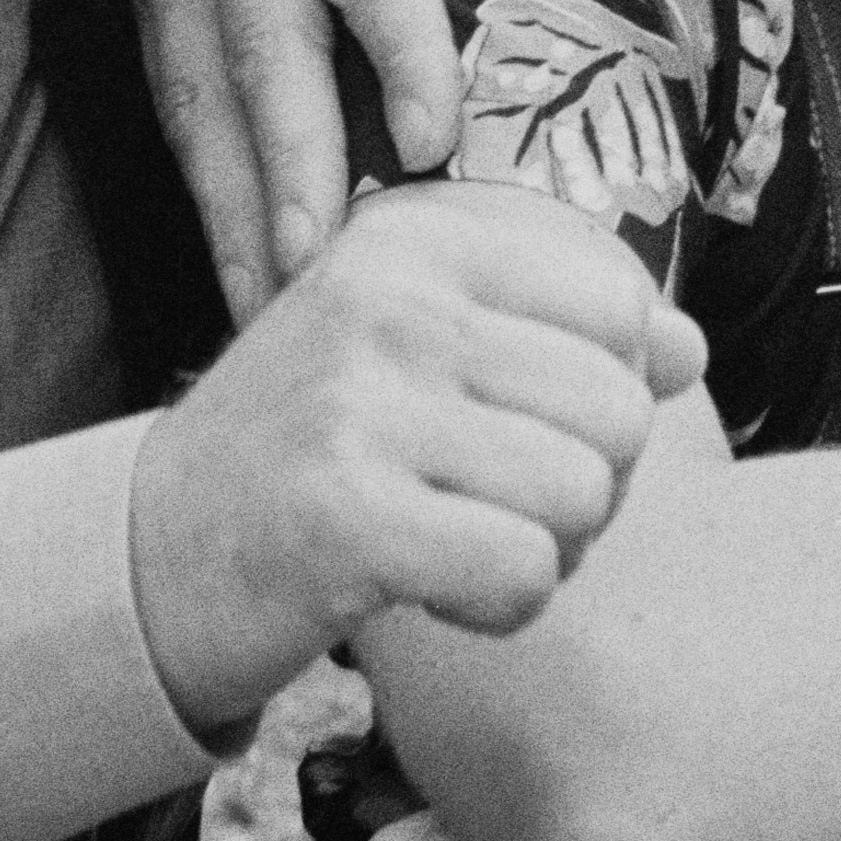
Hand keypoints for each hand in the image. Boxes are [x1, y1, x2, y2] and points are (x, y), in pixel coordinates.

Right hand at [127, 181, 711, 733]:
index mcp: (416, 235)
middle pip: (619, 406)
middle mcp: (389, 298)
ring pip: (585, 493)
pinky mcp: (345, 516)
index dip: (609, 386)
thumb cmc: (314, 445)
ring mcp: (361, 402)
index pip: (619, 299)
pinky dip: (502, 605)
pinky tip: (436, 589)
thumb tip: (689, 350)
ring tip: (463, 540)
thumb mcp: (423, 346)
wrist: (150, 550)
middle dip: (588, 483)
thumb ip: (559, 330)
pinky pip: (524, 571)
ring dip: (545, 548)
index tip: (527, 423)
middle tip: (498, 502)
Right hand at [138, 0, 677, 308]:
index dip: (391, 52)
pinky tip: (233, 248)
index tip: (432, 143)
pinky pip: (170, 83)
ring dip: (231, 201)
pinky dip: (197, 172)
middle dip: (288, 173)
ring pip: (198, 88)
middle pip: (257, 51)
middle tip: (323, 281)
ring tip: (269, 305)